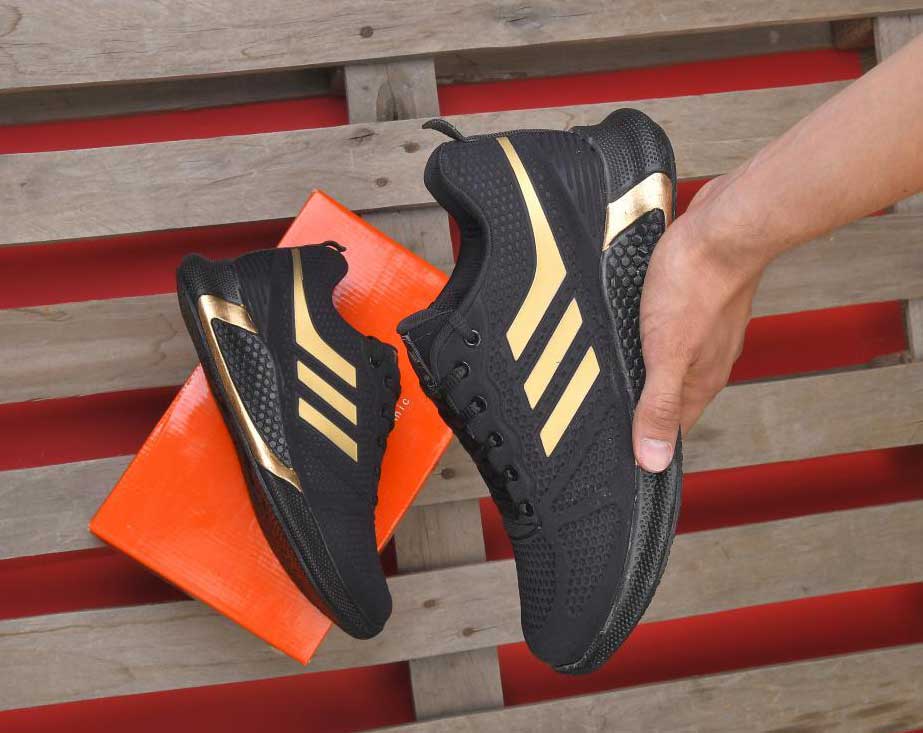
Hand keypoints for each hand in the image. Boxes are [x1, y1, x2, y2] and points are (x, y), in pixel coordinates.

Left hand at [632, 176, 764, 472]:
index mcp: (701, 379)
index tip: (627, 454)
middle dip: (644, 408)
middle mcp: (707, 358)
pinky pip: (671, 328)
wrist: (725, 226)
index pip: (675, 428)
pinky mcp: (696, 300)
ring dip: (647, 371)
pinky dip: (651, 336)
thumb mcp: (666, 353)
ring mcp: (704, 328)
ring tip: (619, 377)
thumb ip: (658, 405)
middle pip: (673, 397)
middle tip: (614, 416)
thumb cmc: (698, 282)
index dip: (649, 443)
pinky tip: (636, 329)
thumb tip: (654, 458)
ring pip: (673, 362)